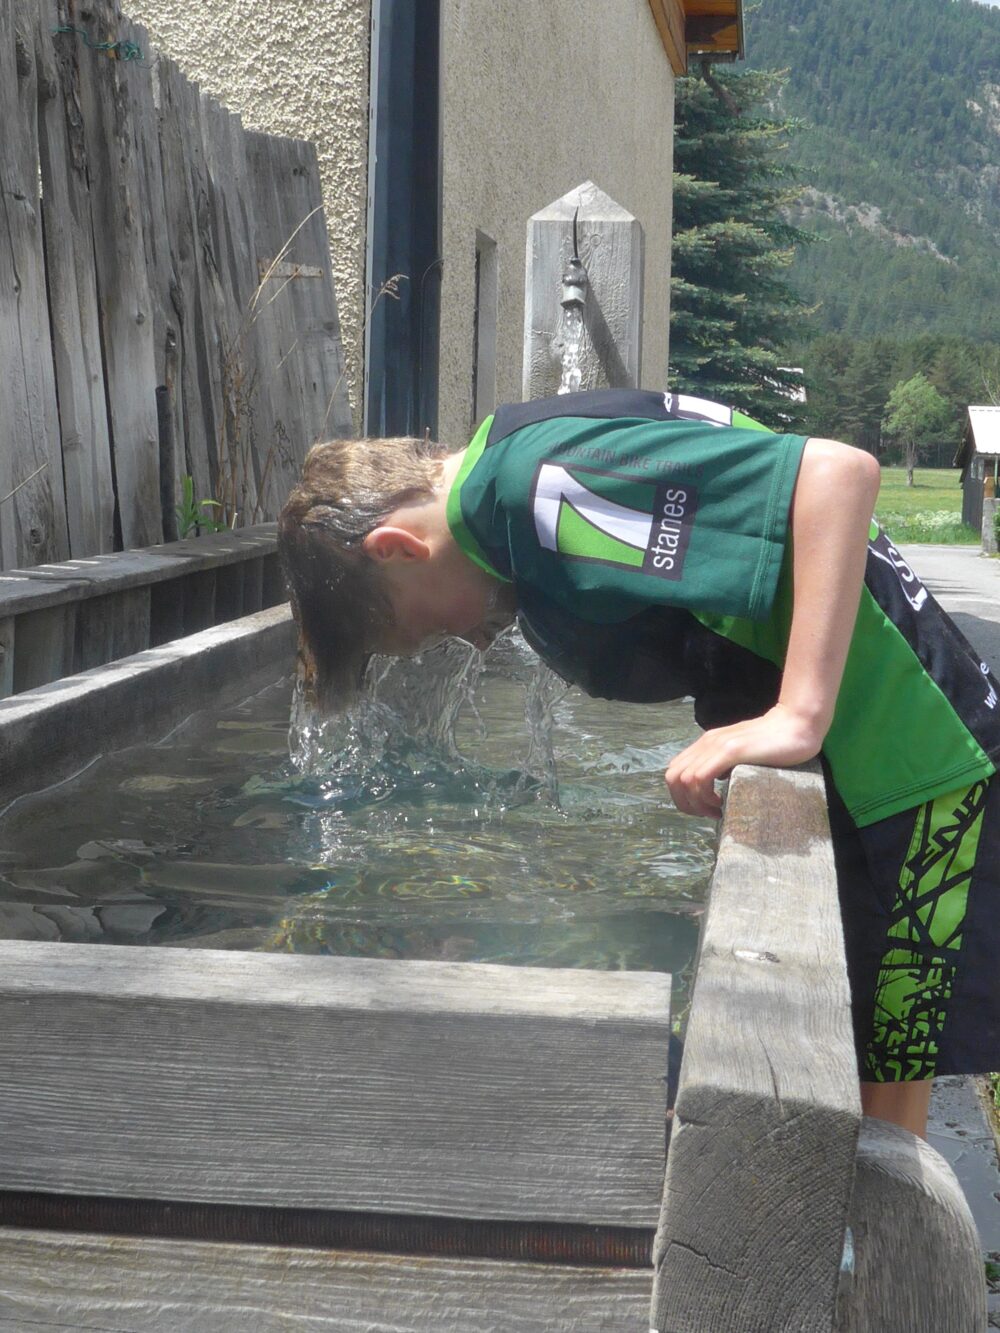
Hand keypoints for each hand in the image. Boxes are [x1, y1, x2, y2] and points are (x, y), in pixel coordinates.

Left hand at [664, 703, 825, 817]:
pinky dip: (704, 796)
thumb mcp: (743, 755)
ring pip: (683, 779)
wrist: (798, 724)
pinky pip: (700, 777)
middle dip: (685, 803)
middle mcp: (707, 743)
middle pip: (673, 777)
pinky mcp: (731, 750)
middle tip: (709, 814)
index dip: (683, 795)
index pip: (675, 771)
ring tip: (717, 810)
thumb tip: (716, 788)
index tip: (704, 808)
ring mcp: (717, 745)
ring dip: (696, 802)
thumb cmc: (777, 744)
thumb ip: (726, 766)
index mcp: (707, 744)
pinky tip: (722, 803)